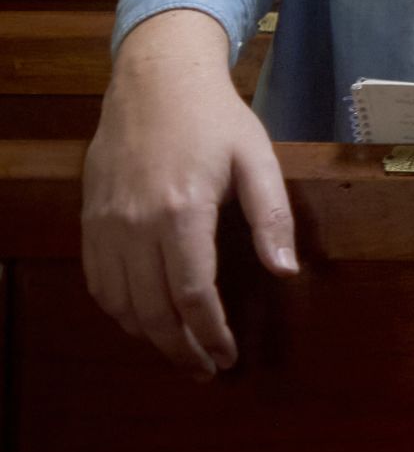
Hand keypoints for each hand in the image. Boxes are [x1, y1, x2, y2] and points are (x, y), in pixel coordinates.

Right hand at [80, 7, 296, 376]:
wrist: (155, 81)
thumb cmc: (215, 119)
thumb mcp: (258, 159)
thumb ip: (272, 217)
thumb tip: (285, 272)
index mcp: (182, 212)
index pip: (192, 294)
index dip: (209, 333)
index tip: (228, 356)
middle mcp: (135, 225)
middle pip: (152, 310)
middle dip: (180, 348)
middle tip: (207, 370)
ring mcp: (106, 224)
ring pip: (119, 303)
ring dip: (149, 337)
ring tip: (180, 353)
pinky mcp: (90, 220)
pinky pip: (98, 281)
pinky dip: (118, 311)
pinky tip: (143, 321)